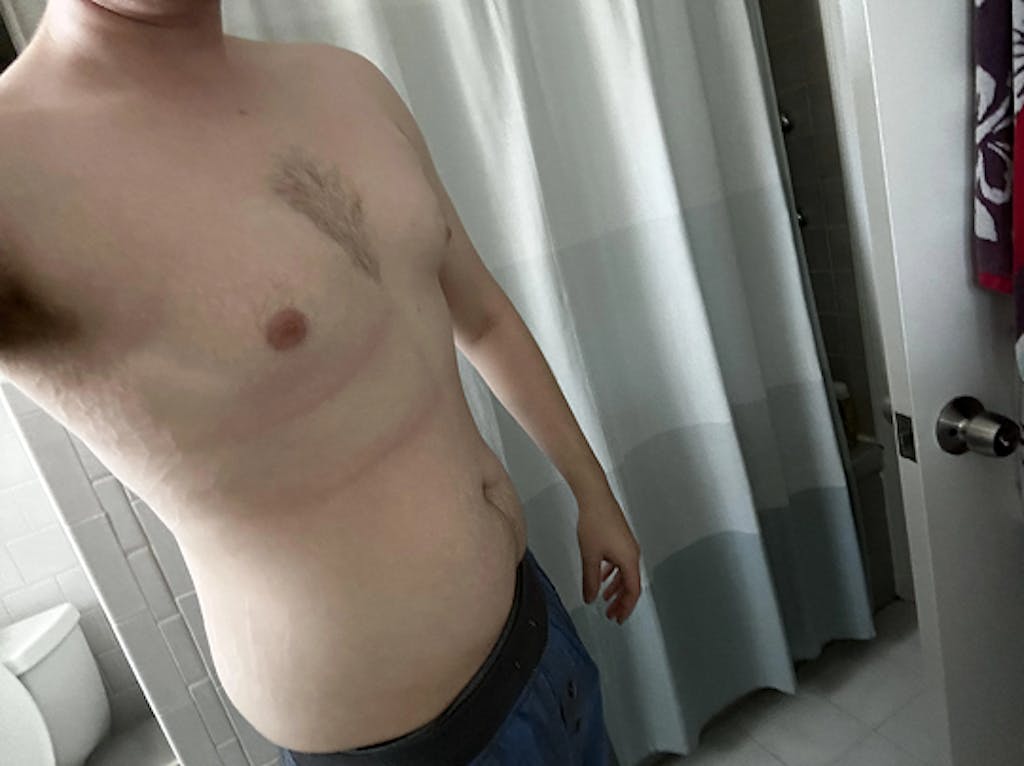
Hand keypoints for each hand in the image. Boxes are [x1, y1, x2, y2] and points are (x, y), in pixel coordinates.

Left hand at [576, 487, 641, 623]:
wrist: (595, 497)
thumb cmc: (596, 521)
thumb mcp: (590, 556)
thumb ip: (590, 580)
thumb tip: (590, 597)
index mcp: (629, 559)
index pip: (632, 591)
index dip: (626, 607)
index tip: (619, 618)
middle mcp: (632, 553)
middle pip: (630, 584)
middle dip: (620, 601)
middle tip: (612, 614)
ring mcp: (627, 545)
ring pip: (624, 573)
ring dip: (615, 588)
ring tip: (605, 598)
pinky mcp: (620, 539)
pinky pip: (620, 562)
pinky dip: (612, 573)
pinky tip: (602, 576)